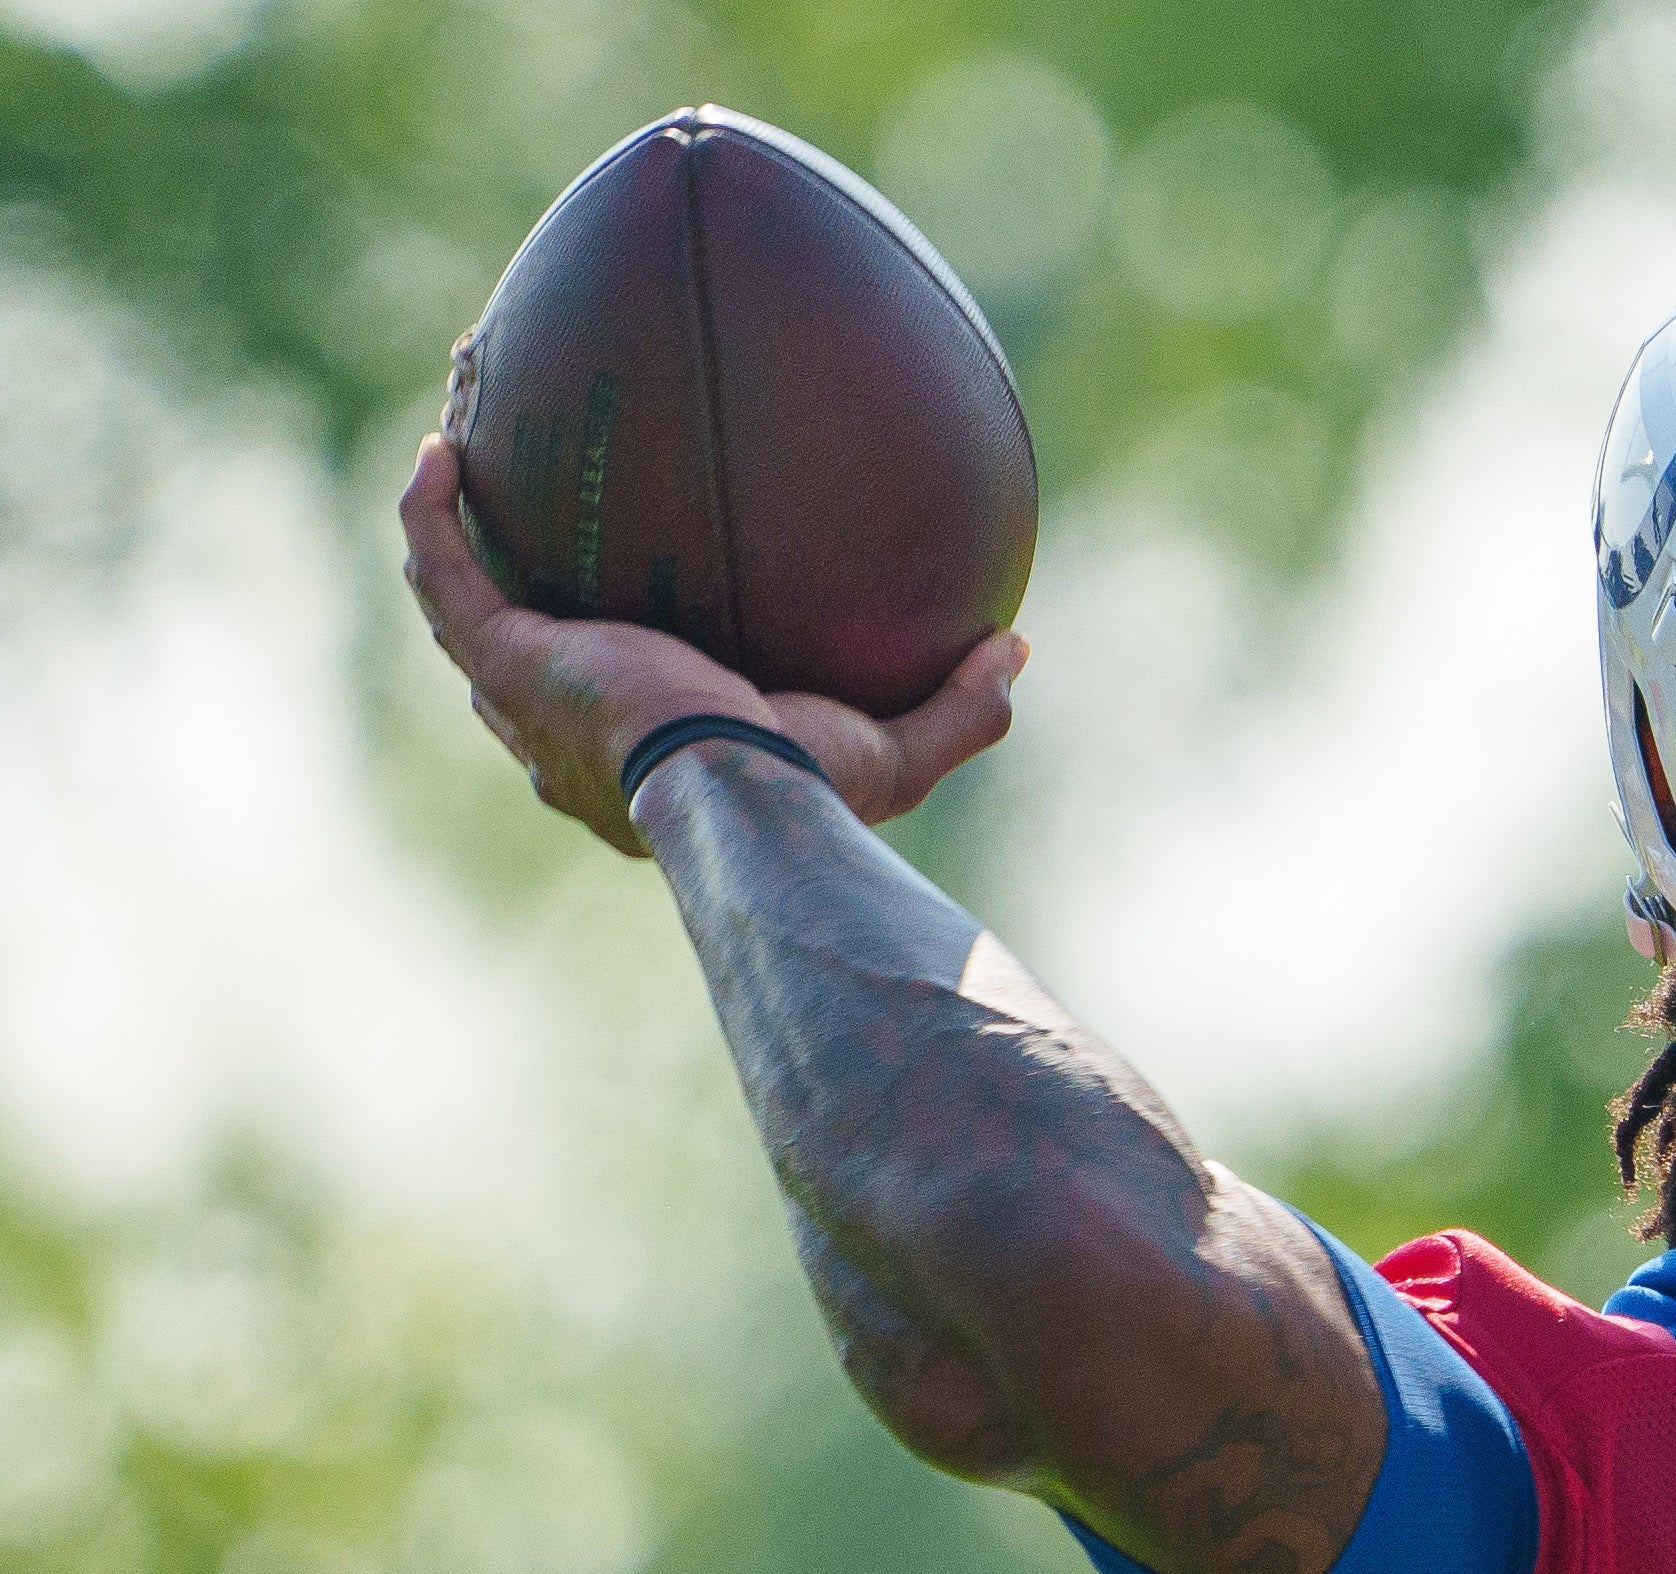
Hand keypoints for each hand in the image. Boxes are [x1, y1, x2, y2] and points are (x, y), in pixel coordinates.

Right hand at [395, 434, 1021, 855]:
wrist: (740, 797)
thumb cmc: (809, 793)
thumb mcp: (899, 753)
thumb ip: (959, 707)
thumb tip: (1016, 649)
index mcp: (634, 762)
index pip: (598, 714)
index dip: (594, 656)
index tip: (616, 597)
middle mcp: (559, 736)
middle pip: (508, 654)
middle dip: (499, 585)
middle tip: (515, 512)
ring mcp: (523, 698)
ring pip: (458, 603)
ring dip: (447, 527)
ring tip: (456, 447)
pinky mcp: (505, 657)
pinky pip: (445, 571)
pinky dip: (433, 512)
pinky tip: (445, 448)